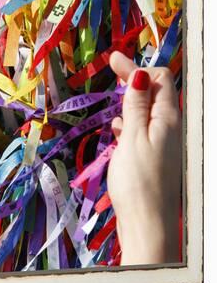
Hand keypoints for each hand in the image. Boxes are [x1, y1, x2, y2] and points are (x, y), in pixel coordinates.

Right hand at [107, 51, 181, 264]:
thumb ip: (136, 106)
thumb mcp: (133, 138)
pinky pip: (144, 130)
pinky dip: (131, 123)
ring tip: (113, 98)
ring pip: (148, 111)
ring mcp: (163, 143)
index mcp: (168, 118)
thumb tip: (139, 74)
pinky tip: (118, 129)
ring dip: (131, 101)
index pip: (159, 79)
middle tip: (112, 68)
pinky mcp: (154, 158)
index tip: (112, 58)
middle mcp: (170, 127)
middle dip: (135, 79)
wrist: (148, 223)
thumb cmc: (138, 181)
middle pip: (156, 92)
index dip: (136, 67)